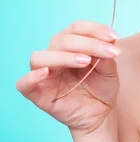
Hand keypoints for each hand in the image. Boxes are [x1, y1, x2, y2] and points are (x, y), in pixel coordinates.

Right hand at [16, 20, 120, 135]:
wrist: (100, 113)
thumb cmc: (102, 87)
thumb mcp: (110, 68)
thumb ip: (106, 53)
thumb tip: (108, 39)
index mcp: (71, 44)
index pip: (76, 28)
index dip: (95, 29)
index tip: (114, 37)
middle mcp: (55, 54)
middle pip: (62, 40)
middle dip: (88, 44)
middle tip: (108, 52)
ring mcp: (44, 73)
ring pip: (40, 57)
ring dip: (64, 56)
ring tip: (86, 61)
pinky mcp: (37, 92)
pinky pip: (23, 83)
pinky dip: (31, 77)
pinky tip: (45, 73)